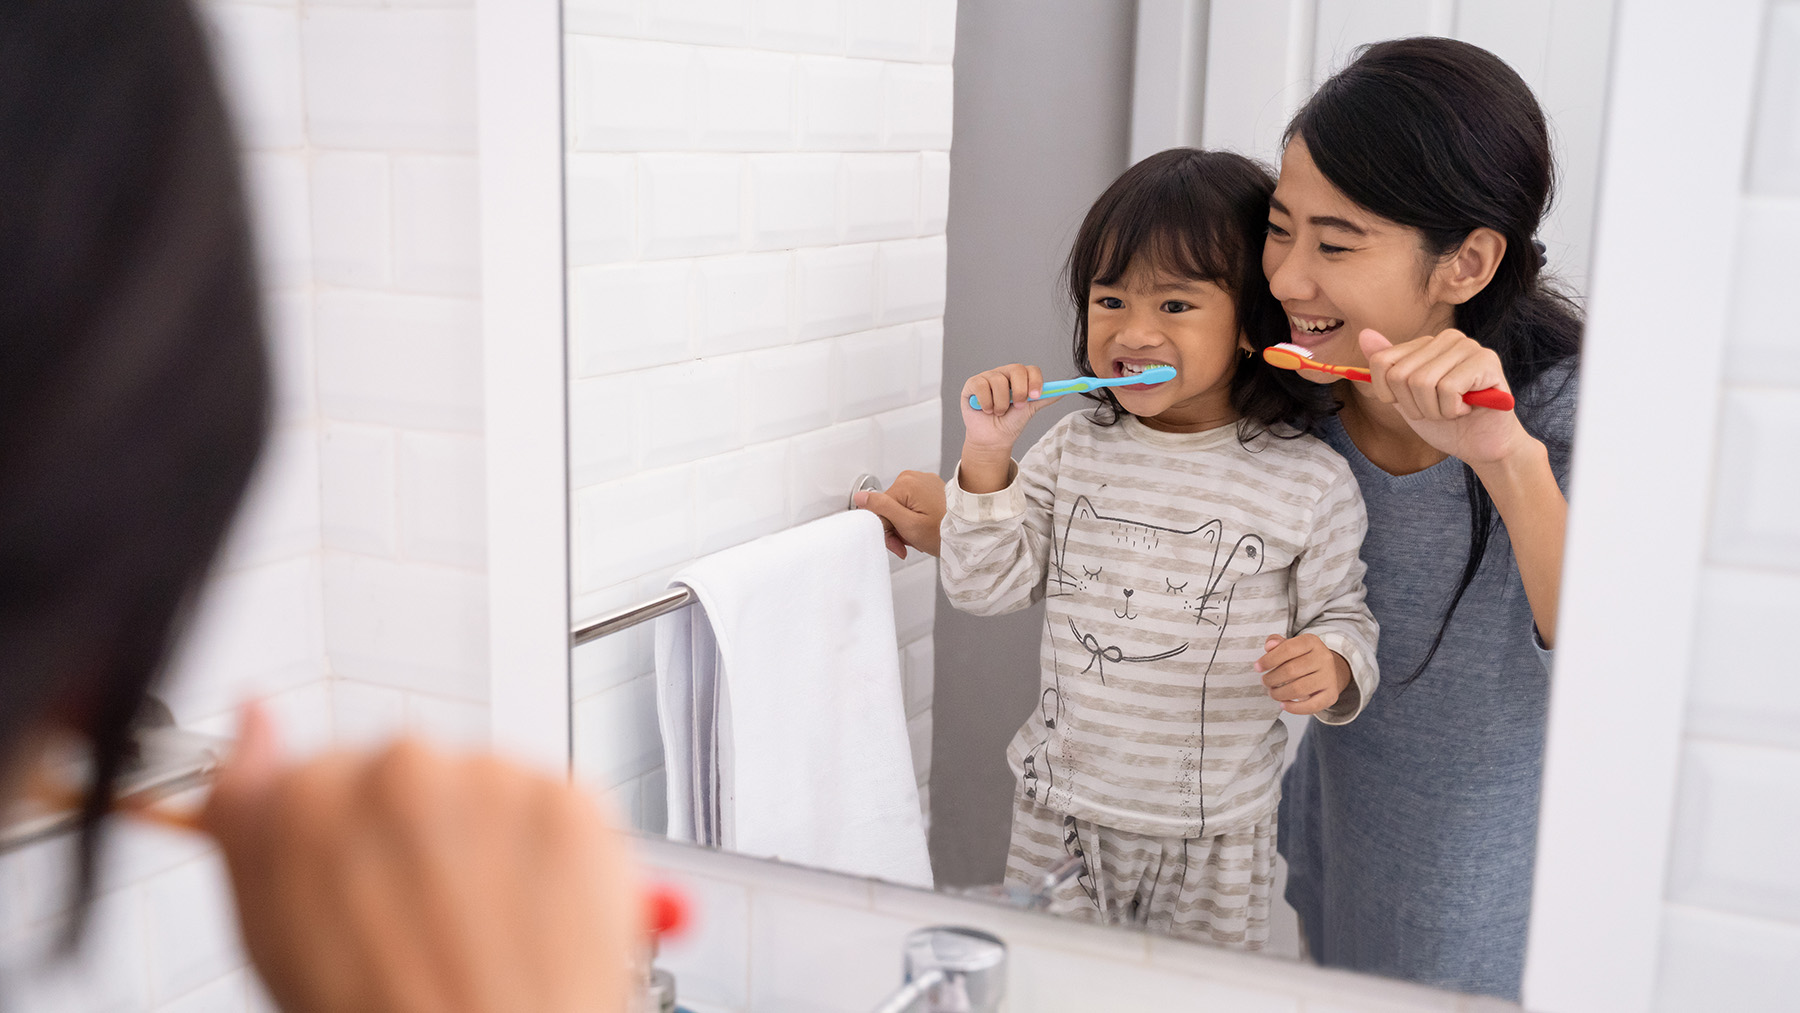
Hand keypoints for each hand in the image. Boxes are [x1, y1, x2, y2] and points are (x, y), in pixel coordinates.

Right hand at [203, 705, 638, 1012]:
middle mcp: (401, 768)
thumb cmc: (380, 1009)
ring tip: (479, 925)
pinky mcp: (566, 798)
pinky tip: (528, 913)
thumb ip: (251, 815)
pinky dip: (548, 852)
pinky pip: (550, 804)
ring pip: (483, 786)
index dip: (345, 837)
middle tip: (424, 917)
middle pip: (407, 775)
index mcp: (309, 795)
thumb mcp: (271, 928)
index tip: (360, 877)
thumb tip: (254, 727)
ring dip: (484, 838)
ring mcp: (492, 778)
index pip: (323, 772)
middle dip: (416, 832)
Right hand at [855, 469, 946, 557]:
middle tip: (907, 544)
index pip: (879, 508)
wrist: (971, 533)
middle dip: (895, 529)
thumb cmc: (944, 531)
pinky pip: (911, 504)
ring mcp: (923, 481)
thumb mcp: (907, 524)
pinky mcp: (929, 488)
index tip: (897, 544)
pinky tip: (922, 528)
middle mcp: (913, 477)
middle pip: (889, 507)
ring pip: (899, 507)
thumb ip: (881, 508)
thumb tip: (860, 497)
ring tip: (918, 537)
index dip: (885, 530)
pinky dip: (913, 519)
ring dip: (904, 526)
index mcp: (905, 483)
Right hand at [960, 363, 1045, 456]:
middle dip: (1020, 391)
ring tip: (998, 412)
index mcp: (1019, 378)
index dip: (1035, 381)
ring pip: (998, 381)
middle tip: (1018, 406)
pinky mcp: (972, 384)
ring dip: (1001, 403)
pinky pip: (982, 386)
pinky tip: (986, 410)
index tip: (1036, 396)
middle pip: (1016, 369)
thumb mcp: (1030, 410)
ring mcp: (987, 377)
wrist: (993, 439)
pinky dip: (986, 403)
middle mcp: (1004, 374)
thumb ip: (1045, 398)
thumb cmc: (1010, 423)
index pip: (1031, 369)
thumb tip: (1063, 391)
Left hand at [1256, 633, 1351, 714]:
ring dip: (1280, 693)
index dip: (1269, 659)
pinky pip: (1312, 705)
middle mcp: (1323, 658)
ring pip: (1299, 688)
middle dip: (1272, 678)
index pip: (1287, 649)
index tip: (1258, 667)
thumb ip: (1277, 643)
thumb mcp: (1291, 645)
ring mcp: (1329, 677)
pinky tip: (1283, 704)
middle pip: (1291, 670)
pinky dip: (1294, 708)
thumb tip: (1269, 645)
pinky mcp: (1331, 694)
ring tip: (1272, 692)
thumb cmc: (1302, 658)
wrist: (1327, 671)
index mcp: (1312, 642)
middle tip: (1265, 682)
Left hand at [1358, 328, 1535, 466]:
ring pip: (1422, 382)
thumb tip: (1364, 334)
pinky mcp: (1487, 360)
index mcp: (1426, 343)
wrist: (1482, 446)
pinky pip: (1447, 388)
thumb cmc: (1446, 423)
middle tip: (1437, 411)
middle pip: (1400, 375)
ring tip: (1453, 410)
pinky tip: (1468, 409)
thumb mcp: (1405, 399)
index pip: (1381, 362)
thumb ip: (1386, 370)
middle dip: (1414, 406)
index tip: (1410, 404)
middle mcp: (1447, 338)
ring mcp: (1468, 346)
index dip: (1388, 394)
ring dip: (1434, 410)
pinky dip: (1452, 410)